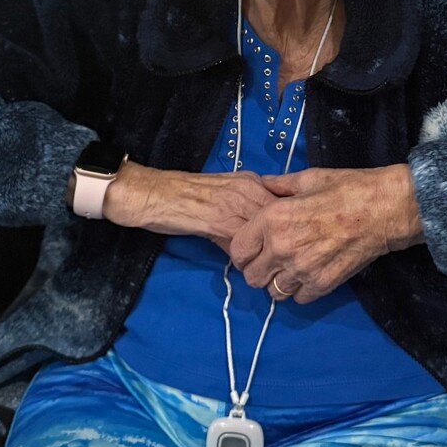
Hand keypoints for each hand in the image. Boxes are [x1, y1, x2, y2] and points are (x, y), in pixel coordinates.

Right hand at [103, 161, 274, 246]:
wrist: (156, 194)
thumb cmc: (187, 198)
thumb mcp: (225, 198)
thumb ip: (246, 214)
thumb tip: (263, 240)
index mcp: (252, 181)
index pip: (286, 205)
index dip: (289, 225)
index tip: (290, 240)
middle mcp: (250, 189)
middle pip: (282, 218)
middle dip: (283, 239)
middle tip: (281, 258)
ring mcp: (237, 204)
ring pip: (267, 231)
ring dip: (267, 251)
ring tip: (264, 265)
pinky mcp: (222, 221)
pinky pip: (245, 242)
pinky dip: (247, 255)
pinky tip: (242, 263)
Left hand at [229, 165, 423, 303]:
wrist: (383, 209)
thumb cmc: (347, 188)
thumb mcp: (308, 178)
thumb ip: (279, 185)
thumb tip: (263, 185)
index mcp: (273, 219)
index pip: (238, 251)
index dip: (243, 250)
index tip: (253, 247)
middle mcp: (282, 248)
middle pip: (252, 277)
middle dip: (258, 269)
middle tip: (270, 259)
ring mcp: (302, 270)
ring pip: (274, 292)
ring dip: (278, 282)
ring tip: (291, 267)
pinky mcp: (322, 284)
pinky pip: (299, 299)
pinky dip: (301, 290)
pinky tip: (309, 274)